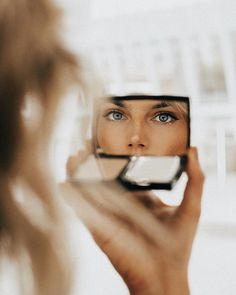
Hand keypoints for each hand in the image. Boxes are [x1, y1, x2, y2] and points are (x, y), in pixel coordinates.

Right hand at [62, 147, 203, 294]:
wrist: (163, 274)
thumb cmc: (178, 244)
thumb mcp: (191, 207)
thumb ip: (194, 179)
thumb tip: (194, 150)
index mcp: (139, 197)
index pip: (125, 173)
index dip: (115, 158)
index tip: (109, 142)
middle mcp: (122, 204)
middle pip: (103, 178)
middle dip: (93, 162)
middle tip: (88, 145)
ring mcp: (108, 214)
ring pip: (89, 190)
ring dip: (79, 174)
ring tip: (74, 157)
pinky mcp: (98, 227)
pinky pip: (81, 209)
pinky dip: (71, 196)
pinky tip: (64, 183)